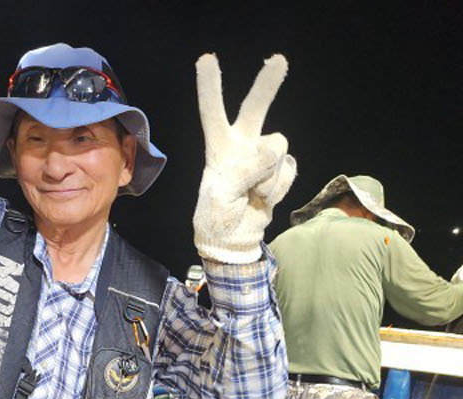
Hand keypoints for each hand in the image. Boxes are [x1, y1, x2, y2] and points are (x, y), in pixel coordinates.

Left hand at [194, 44, 295, 265]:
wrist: (235, 241)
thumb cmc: (218, 218)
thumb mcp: (221, 199)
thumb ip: (243, 173)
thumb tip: (272, 154)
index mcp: (219, 147)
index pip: (213, 113)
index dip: (210, 87)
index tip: (207, 59)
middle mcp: (242, 144)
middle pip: (255, 108)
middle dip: (267, 84)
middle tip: (279, 60)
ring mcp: (263, 156)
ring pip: (277, 149)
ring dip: (268, 177)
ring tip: (252, 194)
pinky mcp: (281, 170)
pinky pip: (288, 170)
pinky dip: (279, 188)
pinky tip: (264, 197)